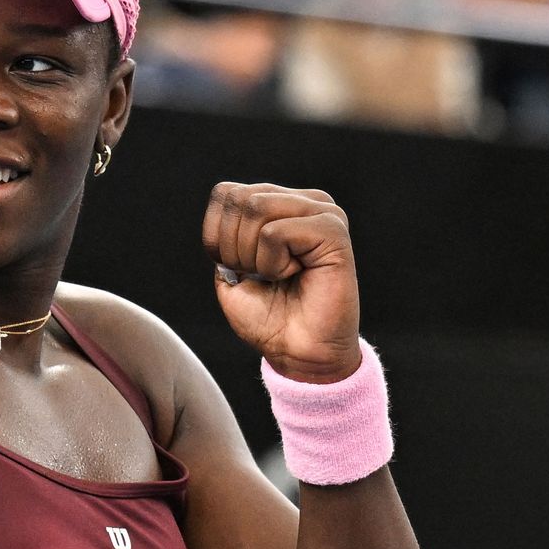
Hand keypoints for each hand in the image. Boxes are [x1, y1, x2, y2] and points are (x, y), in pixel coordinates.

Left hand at [202, 183, 360, 382]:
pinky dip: (272, 263)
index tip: (238, 268)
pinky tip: (295, 275)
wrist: (299, 354)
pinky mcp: (333, 231)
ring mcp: (323, 212)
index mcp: (281, 203)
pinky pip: (275, 233)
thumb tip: (226, 207)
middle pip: (238, 199)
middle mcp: (305, 201)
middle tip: (261, 276)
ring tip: (279, 275)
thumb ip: (224, 232)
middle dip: (233, 247)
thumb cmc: (269, 317)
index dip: (215, 235)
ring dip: (253, 255)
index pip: (226, 193)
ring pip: (256, 209)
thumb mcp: (230, 269)